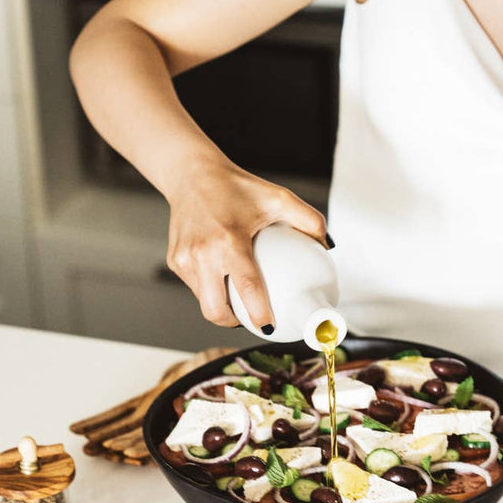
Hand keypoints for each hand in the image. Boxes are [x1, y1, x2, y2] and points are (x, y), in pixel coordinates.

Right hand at [165, 152, 329, 330]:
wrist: (191, 173)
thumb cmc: (236, 187)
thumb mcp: (278, 197)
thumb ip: (309, 219)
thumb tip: (327, 246)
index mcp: (229, 239)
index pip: (247, 286)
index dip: (258, 314)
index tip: (270, 328)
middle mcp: (203, 252)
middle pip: (215, 309)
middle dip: (234, 324)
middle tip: (251, 321)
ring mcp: (185, 258)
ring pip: (204, 301)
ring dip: (221, 307)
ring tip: (239, 302)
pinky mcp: (175, 260)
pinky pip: (195, 287)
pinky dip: (210, 289)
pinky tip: (222, 280)